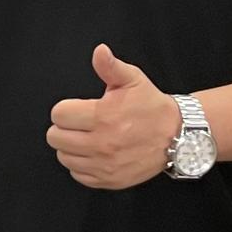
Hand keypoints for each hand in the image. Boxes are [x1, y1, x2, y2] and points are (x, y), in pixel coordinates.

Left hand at [46, 44, 181, 187]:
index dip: (66, 109)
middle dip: (64, 128)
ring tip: (87, 138)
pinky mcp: (109, 180)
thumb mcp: (133, 80)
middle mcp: (101, 143)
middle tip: (80, 124)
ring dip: (70, 147)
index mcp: (103, 117)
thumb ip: (110, 67)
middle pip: (54, 138)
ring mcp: (104, 164)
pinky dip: (81, 165)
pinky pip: (77, 175)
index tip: (78, 109)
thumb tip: (99, 51)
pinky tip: (93, 153)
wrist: (177, 136)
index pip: (58, 115)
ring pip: (63, 157)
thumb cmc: (151, 107)